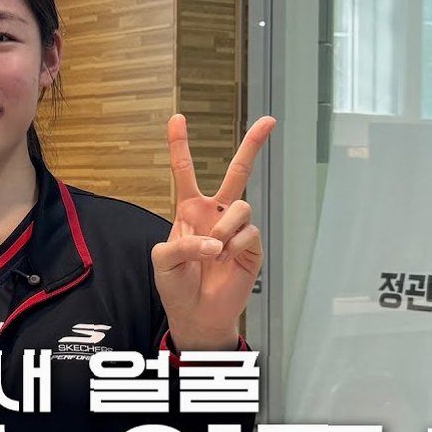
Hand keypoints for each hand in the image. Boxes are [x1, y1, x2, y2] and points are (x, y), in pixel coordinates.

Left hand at [151, 114, 274, 350]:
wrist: (196, 314)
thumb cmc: (176, 285)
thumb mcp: (163, 260)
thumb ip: (182, 244)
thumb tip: (214, 241)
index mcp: (189, 210)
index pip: (185, 171)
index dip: (180, 145)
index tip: (178, 118)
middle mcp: (216, 214)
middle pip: (237, 172)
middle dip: (252, 145)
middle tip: (269, 120)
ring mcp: (235, 229)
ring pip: (241, 206)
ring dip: (225, 229)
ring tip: (215, 252)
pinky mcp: (252, 247)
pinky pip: (249, 232)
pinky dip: (234, 246)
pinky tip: (226, 261)